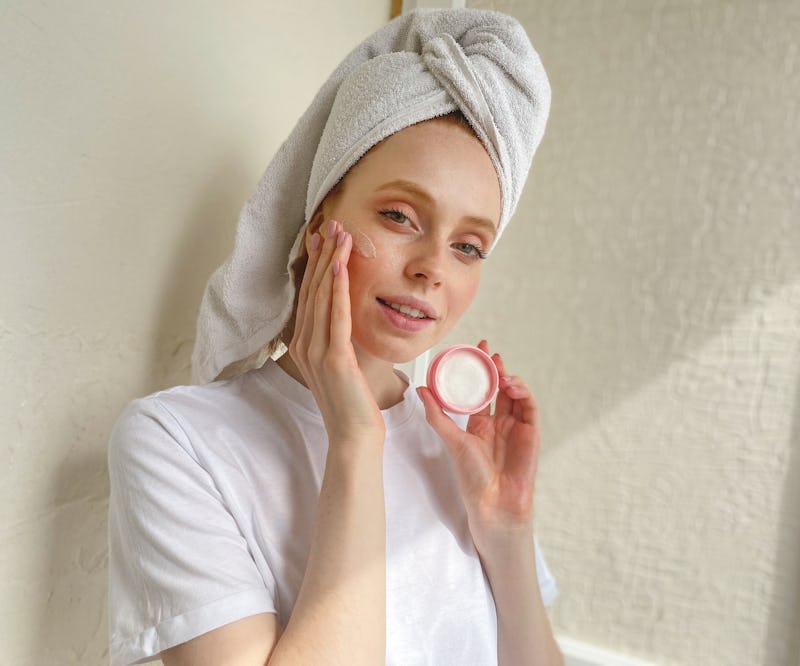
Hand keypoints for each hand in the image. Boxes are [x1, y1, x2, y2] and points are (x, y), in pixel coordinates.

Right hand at [289, 219, 384, 444]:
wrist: (353, 436)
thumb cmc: (350, 402)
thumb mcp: (338, 365)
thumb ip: (334, 340)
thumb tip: (342, 316)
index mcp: (302, 345)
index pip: (309, 296)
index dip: (316, 265)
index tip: (323, 238)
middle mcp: (304, 344)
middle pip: (313, 290)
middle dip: (323, 255)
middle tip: (331, 224)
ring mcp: (316, 351)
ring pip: (323, 297)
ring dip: (332, 263)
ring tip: (340, 235)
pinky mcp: (334, 358)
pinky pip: (336, 316)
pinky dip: (338, 289)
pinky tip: (342, 267)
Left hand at [416, 340, 539, 548]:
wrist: (494, 502)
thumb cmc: (472, 477)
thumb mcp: (452, 440)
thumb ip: (437, 415)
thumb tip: (420, 389)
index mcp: (478, 423)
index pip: (479, 390)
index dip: (476, 371)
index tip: (471, 351)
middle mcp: (498, 422)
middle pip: (498, 387)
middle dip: (494, 367)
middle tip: (487, 350)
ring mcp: (516, 425)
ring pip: (514, 392)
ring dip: (508, 377)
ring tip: (498, 367)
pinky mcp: (531, 431)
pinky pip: (529, 405)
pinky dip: (522, 391)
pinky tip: (511, 384)